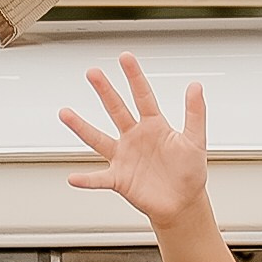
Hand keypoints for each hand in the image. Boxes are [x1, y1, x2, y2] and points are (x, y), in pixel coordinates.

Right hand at [61, 55, 210, 226]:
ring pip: (98, 139)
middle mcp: (135, 137)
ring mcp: (124, 157)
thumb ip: (195, 114)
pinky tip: (74, 177)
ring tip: (66, 113)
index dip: (134, 76)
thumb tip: (195, 86)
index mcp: (154, 126)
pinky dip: (86, 180)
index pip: (142, 95)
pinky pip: (99, 179)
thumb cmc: (189, 173)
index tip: (125, 57)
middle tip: (93, 73)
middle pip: (116, 109)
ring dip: (82, 127)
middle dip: (105, 91)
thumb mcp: (196, 141)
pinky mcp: (119, 179)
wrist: (183, 203)